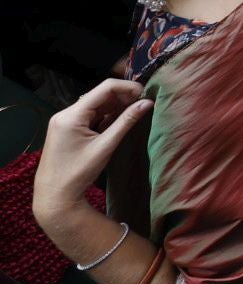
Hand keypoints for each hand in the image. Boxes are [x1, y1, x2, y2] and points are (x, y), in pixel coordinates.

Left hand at [33, 79, 149, 221]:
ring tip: (133, 112)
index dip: (127, 87)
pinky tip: (117, 122)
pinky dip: (105, 116)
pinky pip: (89, 115)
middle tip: (143, 104)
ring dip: (115, 106)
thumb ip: (126, 121)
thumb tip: (148, 102)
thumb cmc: (78, 173)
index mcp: (71, 115)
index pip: (104, 88)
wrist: (54, 196)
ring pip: (95, 104)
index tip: (146, 95)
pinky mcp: (66, 128)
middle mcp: (65, 113)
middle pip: (99, 95)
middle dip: (122, 97)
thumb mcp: (105, 146)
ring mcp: (64, 120)